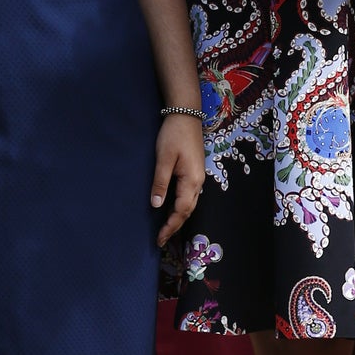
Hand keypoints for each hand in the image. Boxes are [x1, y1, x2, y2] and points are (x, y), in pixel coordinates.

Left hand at [151, 114, 205, 247]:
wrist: (186, 115)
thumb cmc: (174, 135)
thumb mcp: (164, 159)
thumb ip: (160, 182)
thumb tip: (157, 205)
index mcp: (191, 181)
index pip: (181, 211)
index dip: (170, 226)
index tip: (159, 239)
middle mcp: (198, 182)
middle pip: (188, 211)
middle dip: (175, 226)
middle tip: (161, 239)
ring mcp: (197, 177)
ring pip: (189, 204)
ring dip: (178, 217)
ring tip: (165, 228)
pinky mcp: (194, 171)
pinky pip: (188, 195)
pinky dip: (180, 207)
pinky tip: (171, 208)